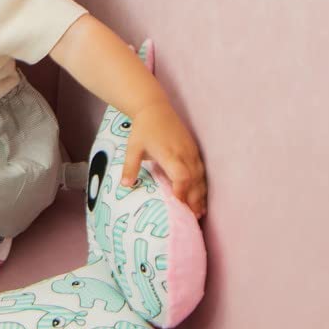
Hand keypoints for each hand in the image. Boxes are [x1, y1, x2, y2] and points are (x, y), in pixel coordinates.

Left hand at [120, 102, 206, 218]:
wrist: (156, 108)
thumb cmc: (143, 129)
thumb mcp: (133, 147)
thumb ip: (130, 167)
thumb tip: (125, 186)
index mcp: (170, 154)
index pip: (181, 176)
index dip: (182, 192)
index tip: (179, 208)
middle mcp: (184, 154)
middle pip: (194, 181)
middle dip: (193, 200)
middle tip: (190, 219)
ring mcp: (192, 152)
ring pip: (200, 177)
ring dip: (200, 195)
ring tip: (198, 214)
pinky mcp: (194, 151)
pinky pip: (202, 172)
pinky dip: (202, 186)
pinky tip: (200, 198)